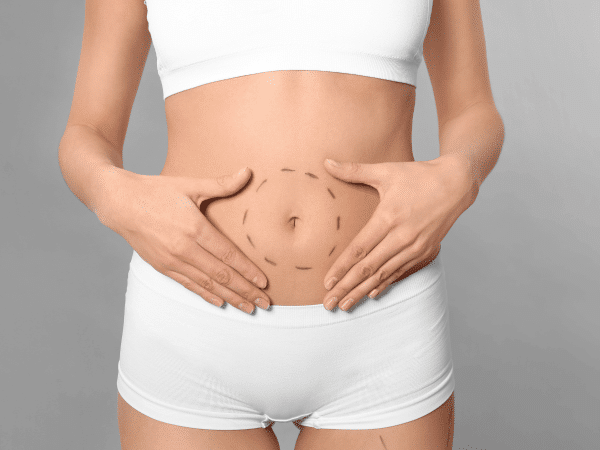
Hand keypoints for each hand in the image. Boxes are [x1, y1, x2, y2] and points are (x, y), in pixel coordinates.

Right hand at [99, 167, 271, 314]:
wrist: (119, 203)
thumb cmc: (156, 191)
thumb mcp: (190, 185)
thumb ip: (221, 184)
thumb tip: (248, 172)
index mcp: (194, 227)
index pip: (228, 255)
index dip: (248, 271)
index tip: (263, 283)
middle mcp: (184, 248)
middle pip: (221, 275)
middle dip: (245, 290)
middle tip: (264, 303)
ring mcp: (172, 260)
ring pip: (207, 284)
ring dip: (230, 298)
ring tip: (248, 308)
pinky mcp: (162, 266)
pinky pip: (189, 285)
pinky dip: (206, 295)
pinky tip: (221, 303)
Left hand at [321, 155, 474, 311]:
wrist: (457, 183)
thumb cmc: (418, 175)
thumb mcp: (386, 170)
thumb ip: (354, 170)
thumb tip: (326, 162)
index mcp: (389, 217)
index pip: (359, 249)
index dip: (342, 268)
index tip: (326, 283)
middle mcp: (402, 236)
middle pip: (369, 268)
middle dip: (347, 288)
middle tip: (329, 304)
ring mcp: (416, 246)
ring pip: (384, 274)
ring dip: (363, 291)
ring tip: (345, 305)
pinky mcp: (426, 251)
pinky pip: (401, 272)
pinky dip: (385, 284)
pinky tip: (371, 294)